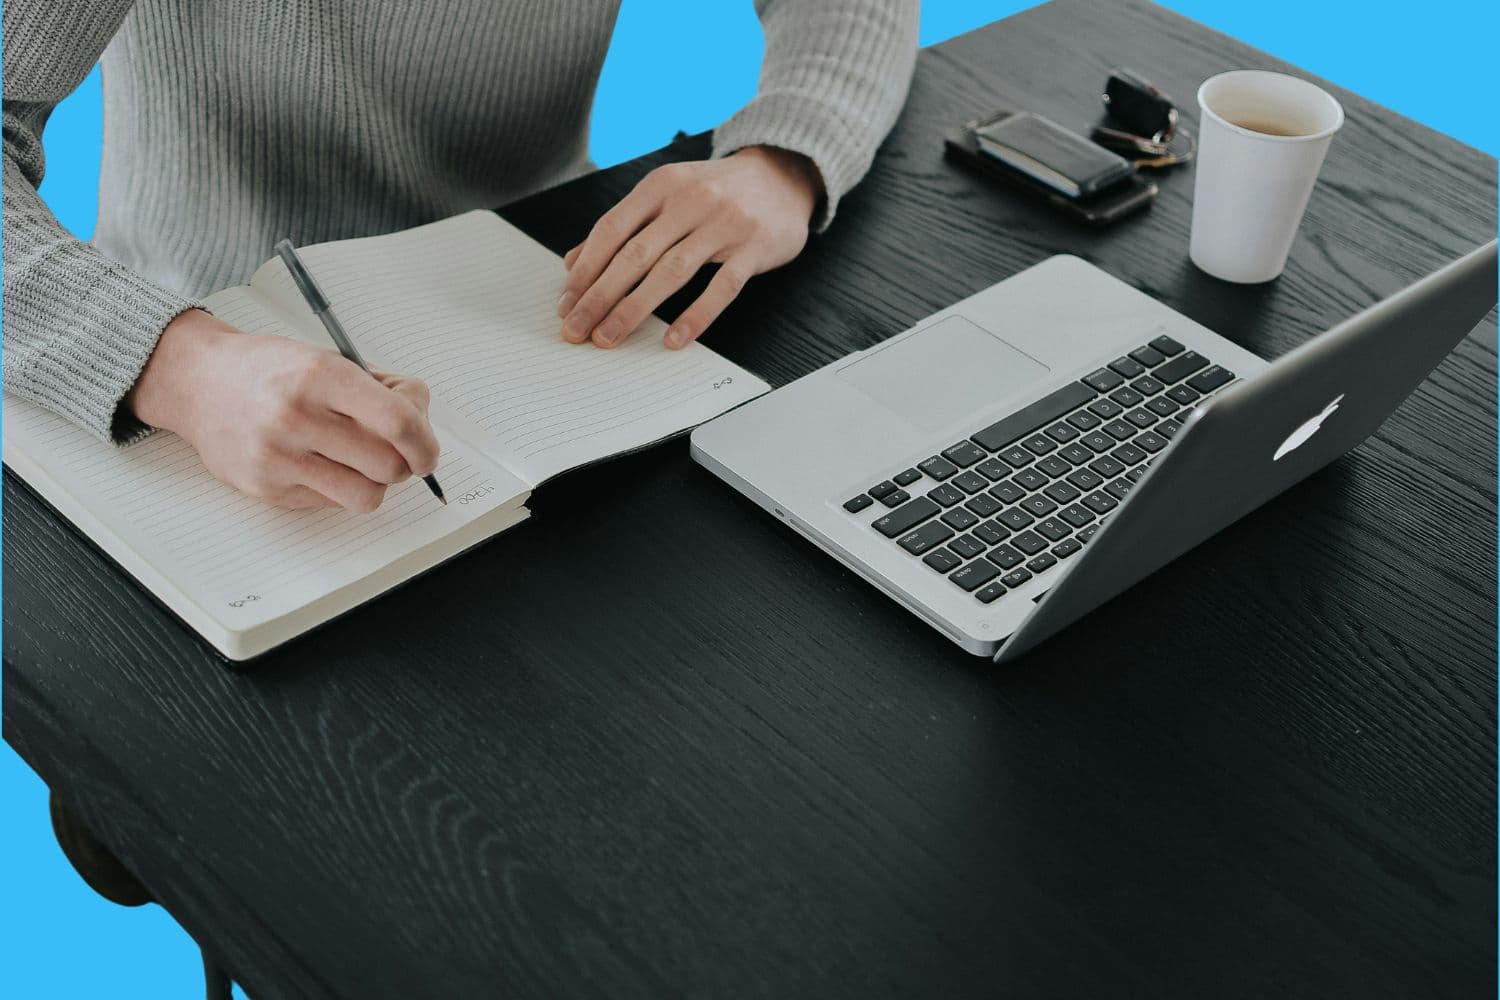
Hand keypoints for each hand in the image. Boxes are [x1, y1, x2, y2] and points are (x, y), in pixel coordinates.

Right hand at [128, 309, 440, 511]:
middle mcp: (297, 417)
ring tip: (361, 462)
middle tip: (397, 452)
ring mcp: (278, 457)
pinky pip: (331, 504)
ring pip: (365, 496)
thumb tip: (421, 423)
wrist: (198, 381)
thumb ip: (382, 389)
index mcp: (321, 375)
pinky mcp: (266, 488)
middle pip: (388, 466)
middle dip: (405, 463)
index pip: (398, 422)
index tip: (427, 450)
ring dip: (375, 483)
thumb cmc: (271, 369)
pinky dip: (340, 488)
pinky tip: (323, 463)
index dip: (426, 442)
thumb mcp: (330, 357)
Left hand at [557, 145, 820, 349]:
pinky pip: (721, 288)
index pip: (612, 229)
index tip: (566, 303)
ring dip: (634, 309)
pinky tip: (673, 340)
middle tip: (576, 329)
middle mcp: (689, 201)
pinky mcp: (754, 248)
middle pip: (634, 254)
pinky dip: (696, 316)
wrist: (782, 176)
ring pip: (671, 272)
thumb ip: (623, 225)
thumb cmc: (716, 192)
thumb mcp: (667, 195)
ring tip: (609, 337)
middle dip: (599, 296)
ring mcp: (724, 224)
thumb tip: (574, 263)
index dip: (586, 269)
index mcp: (661, 186)